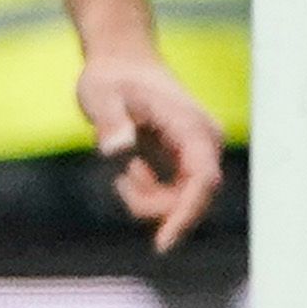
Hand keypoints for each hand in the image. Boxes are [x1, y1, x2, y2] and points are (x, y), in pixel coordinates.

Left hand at [76, 41, 226, 252]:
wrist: (122, 63)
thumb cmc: (111, 77)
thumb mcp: (101, 95)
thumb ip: (110, 121)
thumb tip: (117, 150)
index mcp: (192, 127)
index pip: (202, 180)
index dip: (185, 214)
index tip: (162, 244)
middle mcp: (205, 143)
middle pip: (193, 199)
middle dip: (155, 206)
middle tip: (120, 179)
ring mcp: (198, 154)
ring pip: (181, 202)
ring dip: (148, 200)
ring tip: (123, 170)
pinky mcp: (186, 163)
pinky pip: (174, 197)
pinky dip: (148, 196)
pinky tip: (131, 171)